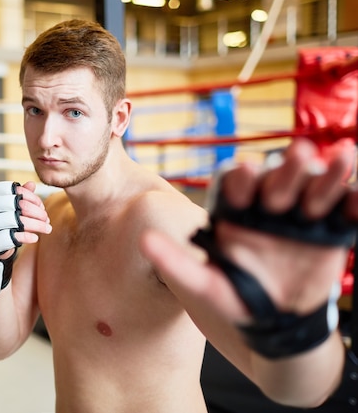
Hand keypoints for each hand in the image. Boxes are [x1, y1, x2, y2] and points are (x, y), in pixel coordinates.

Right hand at [0, 181, 50, 293]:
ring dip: (36, 224)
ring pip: (15, 220)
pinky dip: (26, 237)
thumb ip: (18, 197)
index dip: (30, 196)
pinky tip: (35, 238)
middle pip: (15, 204)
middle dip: (36, 211)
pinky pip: (10, 238)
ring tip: (47, 228)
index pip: (11, 190)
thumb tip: (32, 184)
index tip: (41, 205)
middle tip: (46, 218)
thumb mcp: (7, 210)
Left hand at [140, 137, 356, 323]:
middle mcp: (268, 206)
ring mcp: (302, 215)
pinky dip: (354, 203)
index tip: (243, 175)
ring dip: (328, 173)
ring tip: (343, 156)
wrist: (278, 325)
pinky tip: (357, 199)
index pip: (235, 185)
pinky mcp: (333, 228)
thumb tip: (143, 241)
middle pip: (277, 179)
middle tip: (296, 154)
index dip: (240, 178)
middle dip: (287, 168)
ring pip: (315, 186)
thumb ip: (175, 263)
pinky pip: (347, 211)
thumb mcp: (204, 285)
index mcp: (235, 211)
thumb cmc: (236, 300)